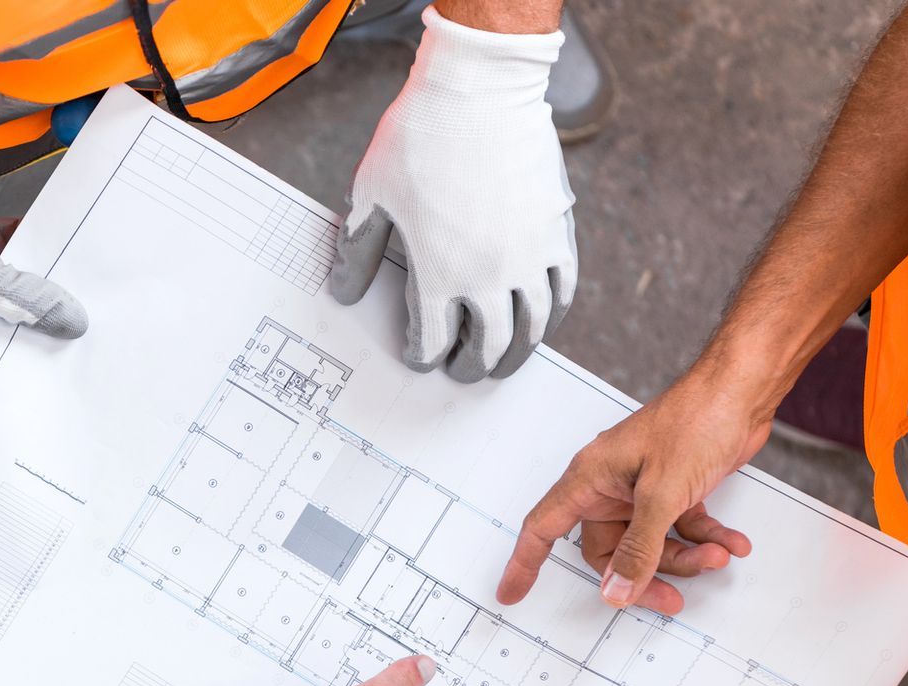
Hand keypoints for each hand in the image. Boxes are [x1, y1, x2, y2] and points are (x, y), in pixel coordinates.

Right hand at [0, 106, 86, 355]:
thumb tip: (74, 324)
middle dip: (42, 310)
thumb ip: (27, 302)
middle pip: (9, 318)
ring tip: (75, 270)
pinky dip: (20, 241)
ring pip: (7, 282)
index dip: (37, 351)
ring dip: (34, 273)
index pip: (2, 357)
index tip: (75, 344)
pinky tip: (43, 232)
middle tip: (86, 306)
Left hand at [329, 9, 574, 381]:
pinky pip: (562, 289)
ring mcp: (529, 256)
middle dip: (470, 367)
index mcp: (438, 273)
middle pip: (486, 346)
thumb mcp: (371, 196)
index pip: (432, 341)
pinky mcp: (557, 232)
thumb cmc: (419, 139)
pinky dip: (552, 315)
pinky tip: (541, 320)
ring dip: (516, 354)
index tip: (418, 355)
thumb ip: (357, 251)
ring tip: (504, 362)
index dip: (422, 355)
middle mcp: (488, 274)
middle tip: (461, 372)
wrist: (479, 91)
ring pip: (531, 328)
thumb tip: (344, 294)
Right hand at [496, 363, 765, 613]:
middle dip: (644, 574)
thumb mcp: (663, 494)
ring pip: (650, 544)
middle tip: (668, 598)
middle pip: (610, 550)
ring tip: (715, 555)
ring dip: (684, 557)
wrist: (742, 391)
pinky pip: (680, 528)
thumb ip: (640, 548)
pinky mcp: (674, 489)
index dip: (524, 563)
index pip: (543, 528)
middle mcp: (612, 485)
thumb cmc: (696, 419)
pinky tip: (727, 543)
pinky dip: (705, 539)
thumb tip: (617, 589)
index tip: (511, 593)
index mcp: (590, 478)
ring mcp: (643, 489)